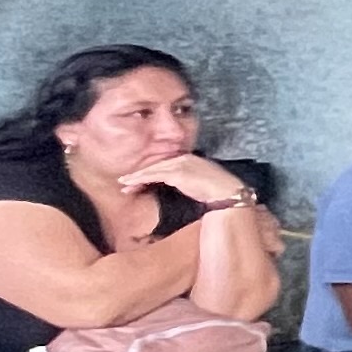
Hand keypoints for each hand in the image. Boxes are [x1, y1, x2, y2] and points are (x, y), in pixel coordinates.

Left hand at [119, 154, 254, 207]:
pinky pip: (154, 175)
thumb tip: (181, 187)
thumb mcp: (201, 183)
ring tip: (124, 183)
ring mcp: (180, 164)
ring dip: (136, 177)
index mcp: (189, 159)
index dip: (150, 172)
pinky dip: (141, 179)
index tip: (140, 180)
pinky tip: (131, 183)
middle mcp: (183, 158)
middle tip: (125, 182)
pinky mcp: (177, 172)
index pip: (165, 164)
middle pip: (156, 165)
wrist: (227, 192)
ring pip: (153, 169)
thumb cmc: (218, 192)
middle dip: (140, 174)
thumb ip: (189, 181)